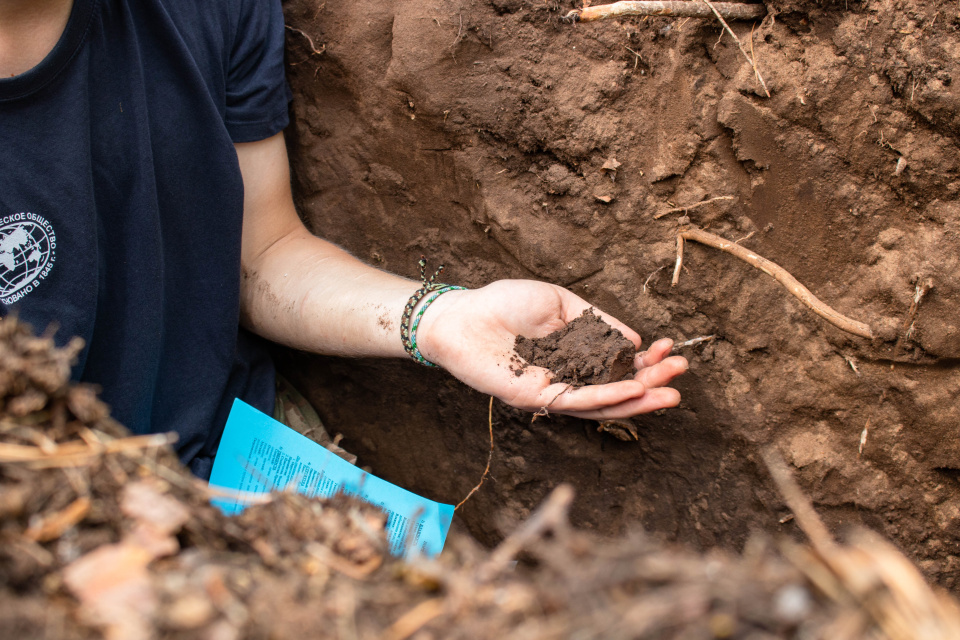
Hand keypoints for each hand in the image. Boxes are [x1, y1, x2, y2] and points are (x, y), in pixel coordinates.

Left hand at [415, 279, 687, 419]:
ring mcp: (551, 390)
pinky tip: (633, 390)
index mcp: (573, 355)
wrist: (462, 314)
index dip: (646, 361)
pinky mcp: (534, 397)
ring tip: (670, 393)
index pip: (617, 364)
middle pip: (615, 388)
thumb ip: (595, 321)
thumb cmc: (504, 304)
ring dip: (637, 399)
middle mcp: (566, 377)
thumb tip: (634, 339)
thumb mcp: (559, 303)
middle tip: (681, 376)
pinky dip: (606, 396)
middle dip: (651, 382)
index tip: (671, 349)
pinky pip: (576, 400)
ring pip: (601, 402)